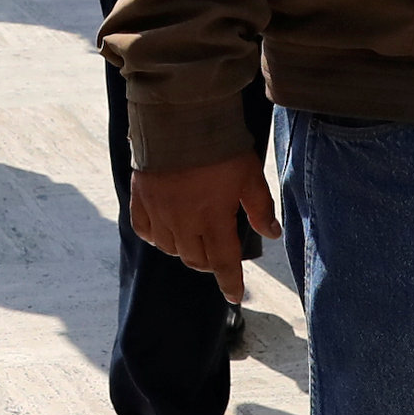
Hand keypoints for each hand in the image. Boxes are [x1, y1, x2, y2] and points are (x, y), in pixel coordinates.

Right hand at [130, 151, 278, 303]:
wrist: (180, 118)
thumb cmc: (219, 147)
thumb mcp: (250, 176)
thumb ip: (260, 208)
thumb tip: (272, 233)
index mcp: (213, 219)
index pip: (223, 262)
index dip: (230, 282)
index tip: (234, 296)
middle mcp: (184, 222)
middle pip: (195, 258)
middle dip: (209, 261)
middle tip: (217, 253)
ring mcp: (159, 211)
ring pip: (170, 248)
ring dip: (185, 250)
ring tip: (194, 239)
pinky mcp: (141, 198)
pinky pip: (145, 230)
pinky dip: (156, 237)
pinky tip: (165, 231)